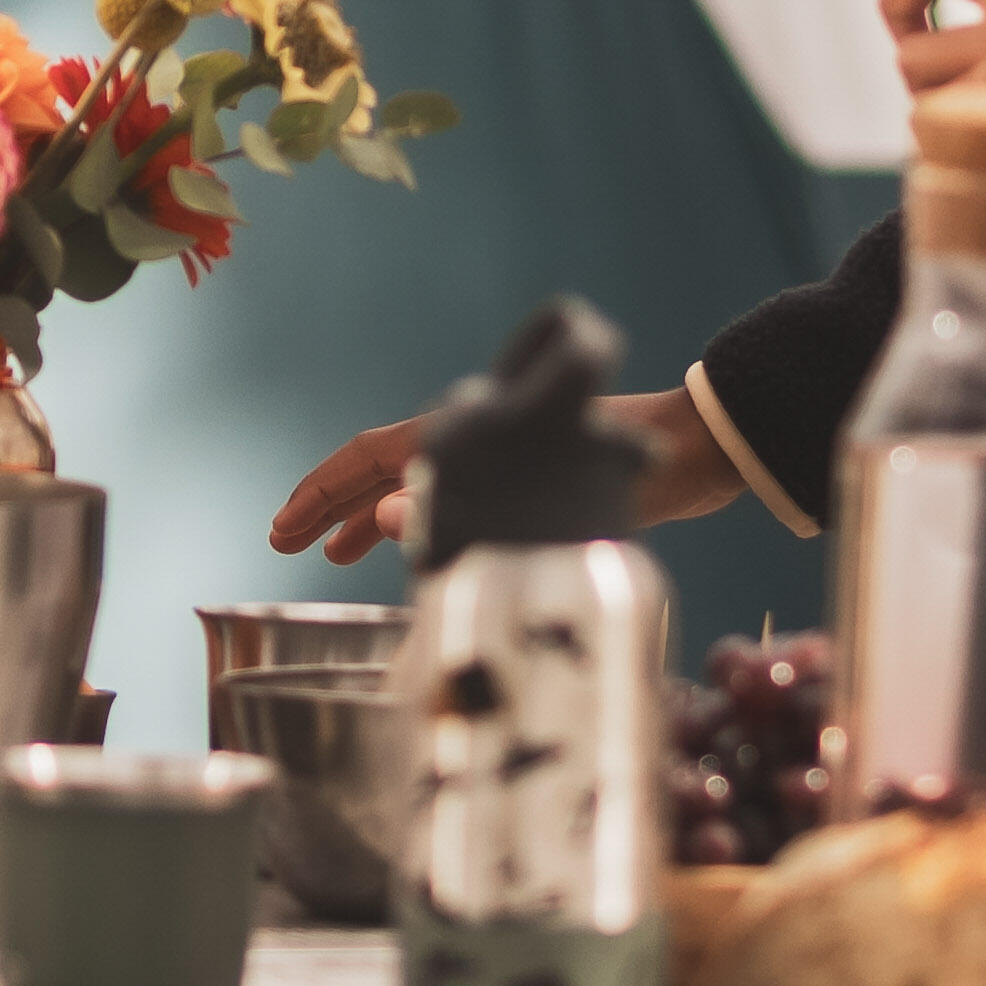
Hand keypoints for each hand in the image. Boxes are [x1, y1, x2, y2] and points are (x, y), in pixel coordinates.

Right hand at [271, 387, 740, 559]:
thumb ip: (470, 502)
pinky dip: (426, 525)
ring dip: (374, 515)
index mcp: (472, 430)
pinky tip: (420, 554)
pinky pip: (456, 502)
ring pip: (419, 485)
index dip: (321, 493)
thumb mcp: (555, 484)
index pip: (371, 455)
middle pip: (386, 468)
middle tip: (288, 544)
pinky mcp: (530, 484)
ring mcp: (502, 461)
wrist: (703, 450)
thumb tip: (389, 518)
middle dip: (335, 506)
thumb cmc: (641, 460)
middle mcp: (478, 440)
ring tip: (337, 555)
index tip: (281, 531)